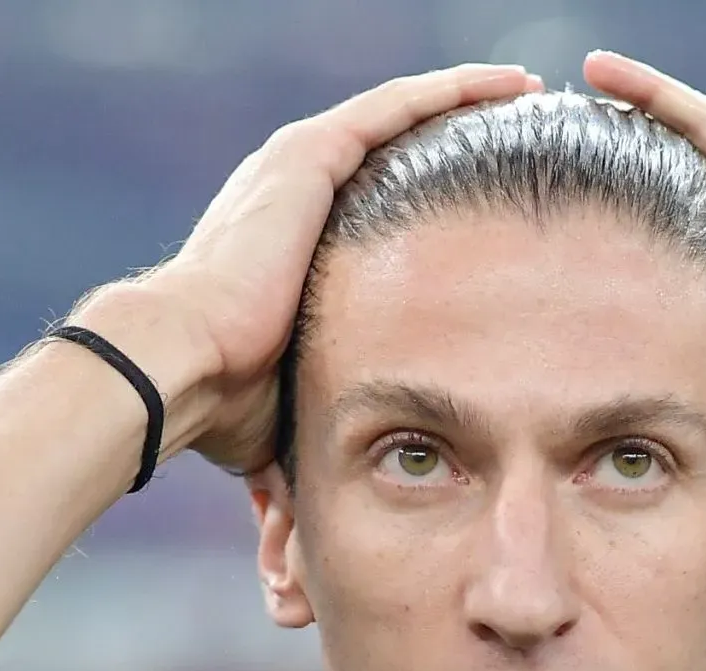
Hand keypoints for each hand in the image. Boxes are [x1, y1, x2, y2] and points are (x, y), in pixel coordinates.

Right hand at [136, 63, 543, 472]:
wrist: (179, 369)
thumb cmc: (227, 408)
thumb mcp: (296, 403)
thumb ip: (324, 424)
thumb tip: (309, 549)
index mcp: (289, 238)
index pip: (373, 198)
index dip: (430, 189)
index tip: (487, 195)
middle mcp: (292, 189)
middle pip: (392, 145)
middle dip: (455, 131)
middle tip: (523, 126)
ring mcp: (300, 166)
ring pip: (401, 113)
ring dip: (465, 98)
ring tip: (526, 91)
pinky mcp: (311, 156)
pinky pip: (399, 107)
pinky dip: (453, 92)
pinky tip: (507, 85)